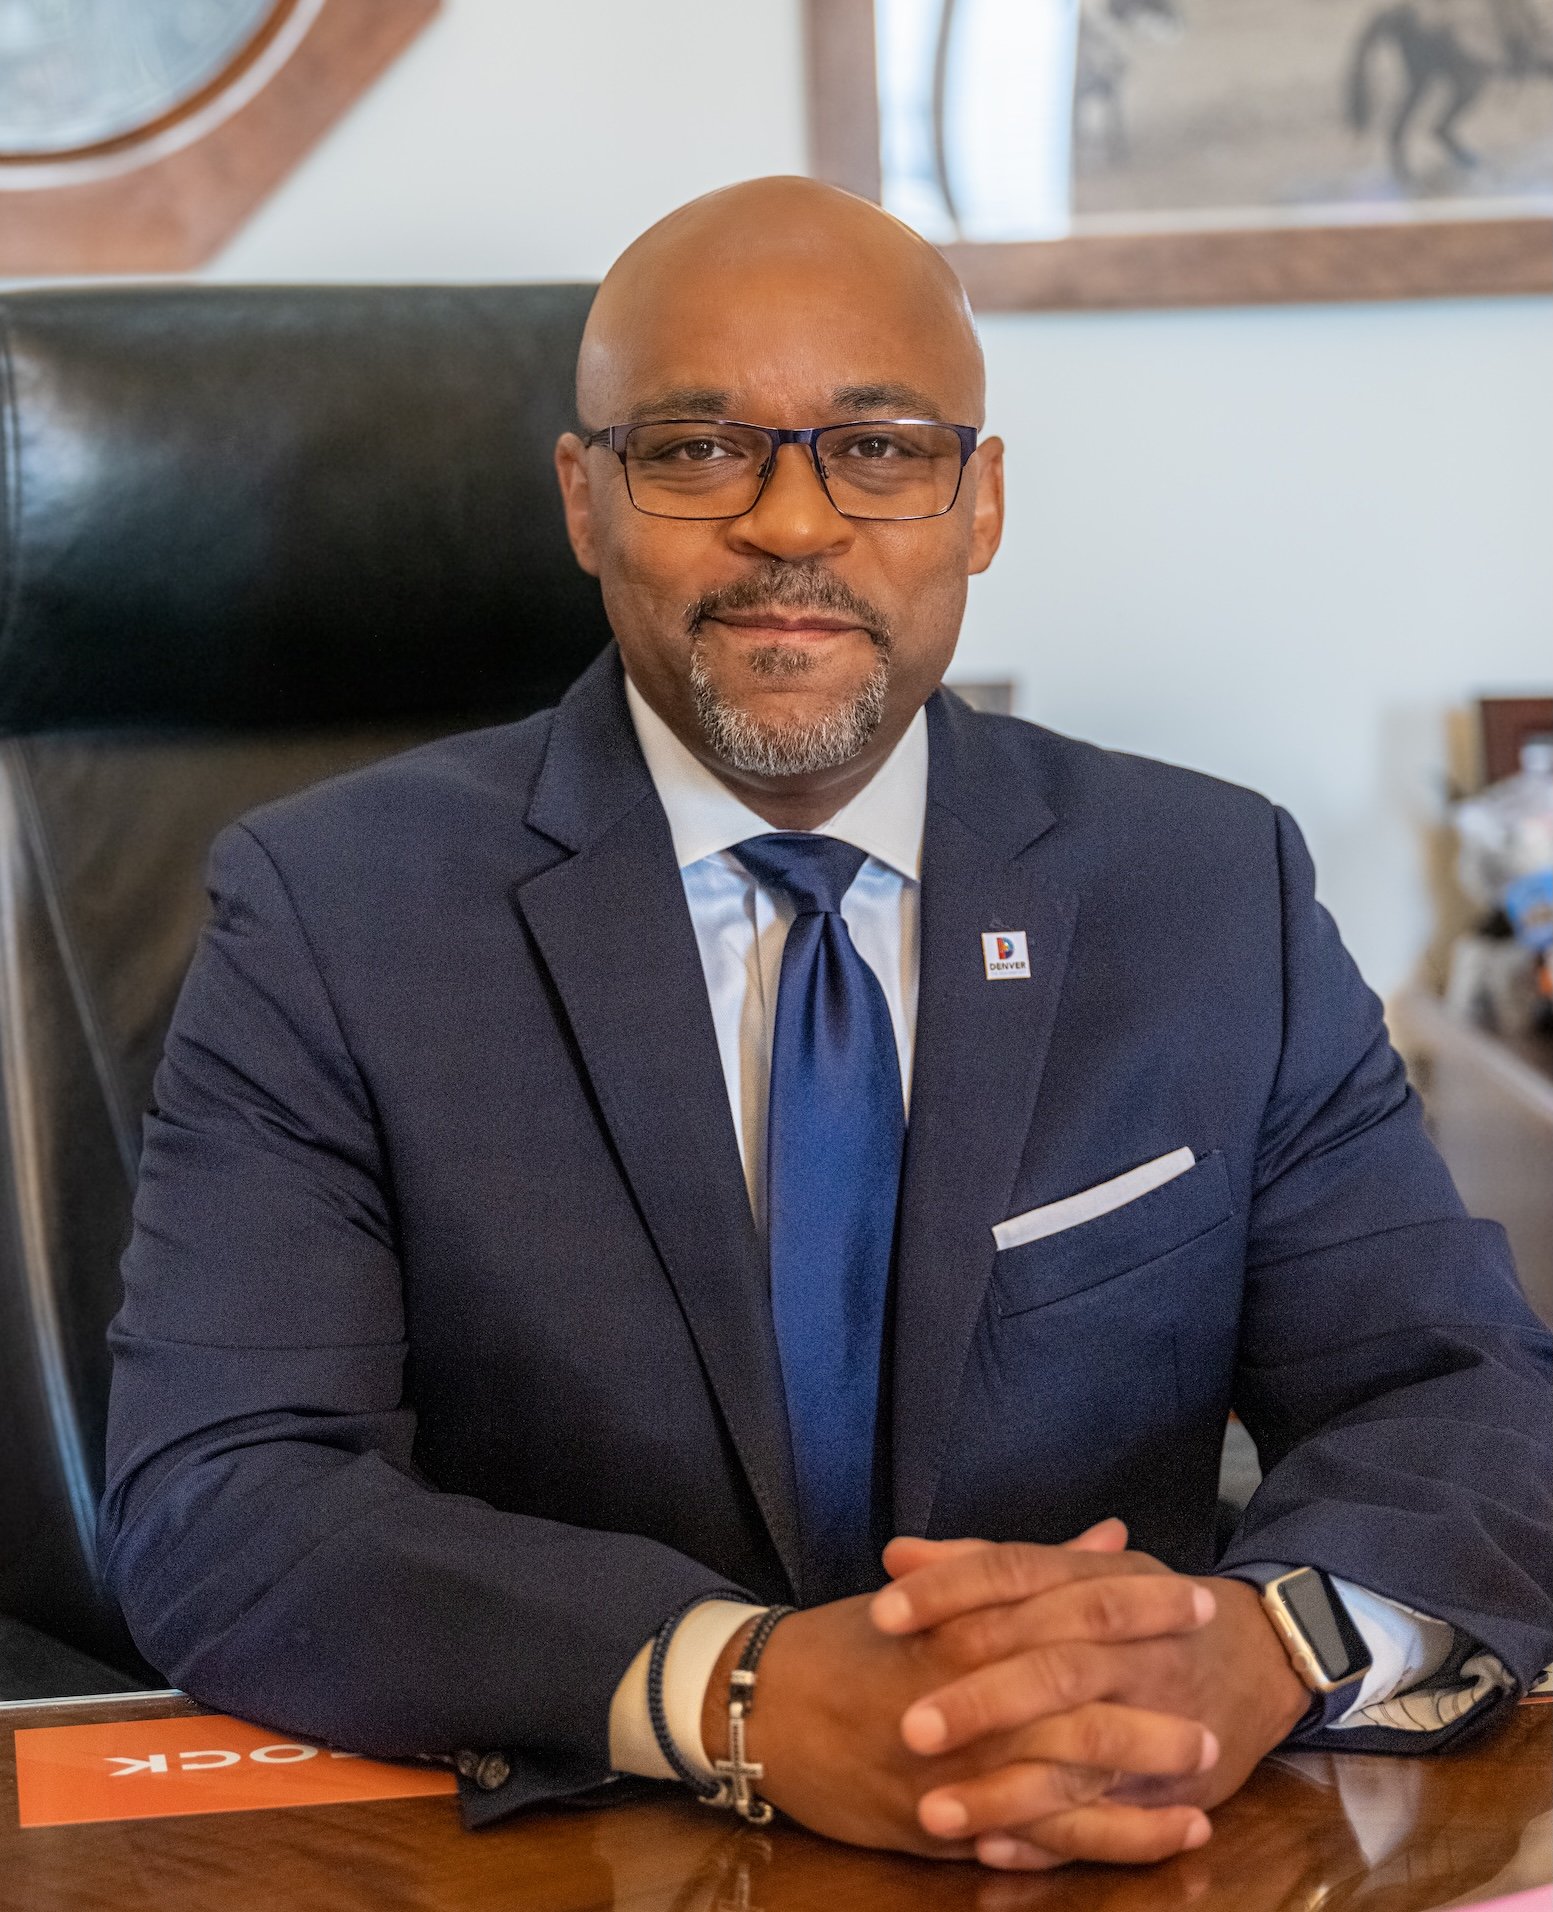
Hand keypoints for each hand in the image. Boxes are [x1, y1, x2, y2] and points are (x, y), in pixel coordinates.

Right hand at [700, 1521, 1213, 1863]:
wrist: (759, 1707)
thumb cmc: (853, 1643)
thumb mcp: (933, 1592)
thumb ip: (1028, 1567)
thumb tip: (1111, 1536)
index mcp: (957, 1623)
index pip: (1060, 1605)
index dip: (1133, 1606)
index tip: (1195, 1601)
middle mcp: (959, 1693)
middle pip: (1070, 1690)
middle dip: (1147, 1693)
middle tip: (1213, 1693)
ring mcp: (953, 1764)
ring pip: (1061, 1772)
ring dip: (1139, 1772)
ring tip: (1202, 1770)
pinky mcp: (945, 1825)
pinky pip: (1039, 1838)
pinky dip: (1107, 1839)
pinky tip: (1164, 1836)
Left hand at [872, 1533, 1310, 1869]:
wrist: (1258, 1654)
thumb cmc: (1139, 1606)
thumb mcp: (1073, 1572)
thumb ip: (982, 1563)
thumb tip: (897, 1556)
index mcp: (1096, 1585)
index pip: (1017, 1576)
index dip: (951, 1591)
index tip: (883, 1613)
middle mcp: (1126, 1649)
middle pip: (1053, 1669)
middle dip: (982, 1701)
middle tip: (908, 1727)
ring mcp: (1152, 1719)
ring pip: (1080, 1755)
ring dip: (1006, 1790)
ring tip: (932, 1811)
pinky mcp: (1166, 1786)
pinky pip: (1109, 1819)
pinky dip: (1052, 1838)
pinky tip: (993, 1852)